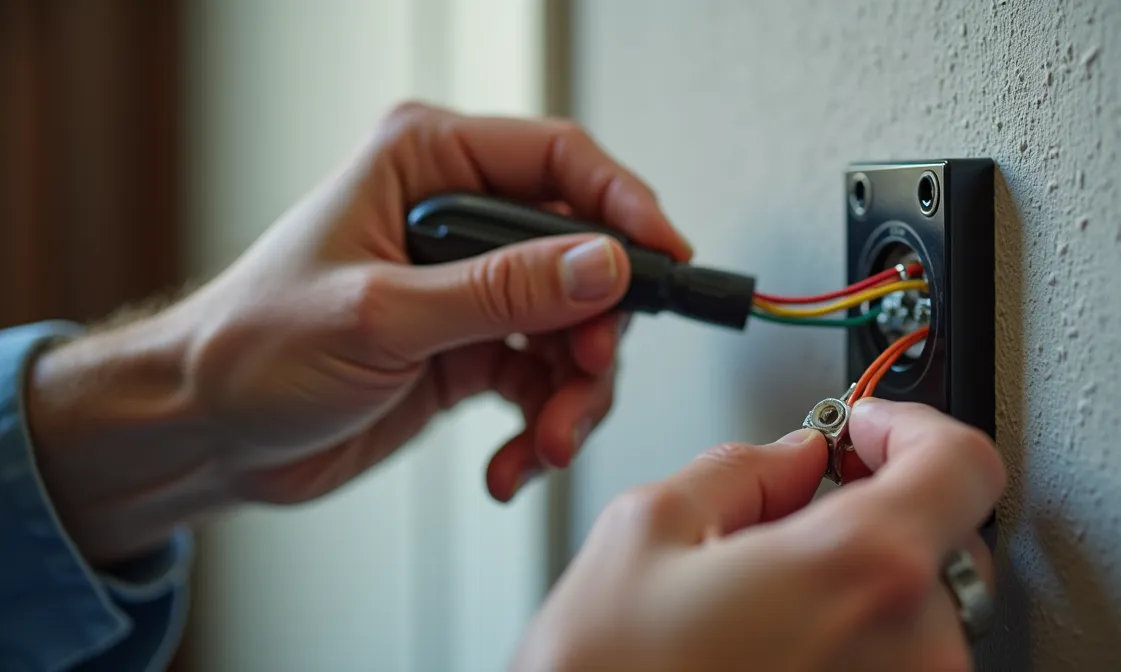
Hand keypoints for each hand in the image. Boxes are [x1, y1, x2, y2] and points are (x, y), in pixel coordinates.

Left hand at [24, 103, 691, 562]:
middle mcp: (458, 218)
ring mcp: (470, 288)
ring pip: (574, 330)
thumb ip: (500, 291)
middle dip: (595, 332)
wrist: (206, 431)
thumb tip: (605, 266)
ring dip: (572, 396)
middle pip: (582, 256)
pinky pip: (543, 383)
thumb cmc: (252, 347)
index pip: (558, 161)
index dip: (624, 205)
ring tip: (545, 444)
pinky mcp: (472, 349)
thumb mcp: (381, 316)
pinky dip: (541, 428)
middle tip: (586, 379)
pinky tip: (512, 464)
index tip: (668, 257)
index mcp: (427, 164)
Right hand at [512, 399, 1005, 671]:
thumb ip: (740, 469)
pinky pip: (892, 666)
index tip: (866, 429)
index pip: (962, 463)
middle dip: (869, 511)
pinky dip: (849, 643)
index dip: (912, 427)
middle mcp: (913, 651)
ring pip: (912, 610)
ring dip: (852, 586)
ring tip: (760, 605)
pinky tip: (771, 651)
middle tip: (789, 517)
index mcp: (860, 570)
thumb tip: (790, 458)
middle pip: (940, 538)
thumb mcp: (647, 532)